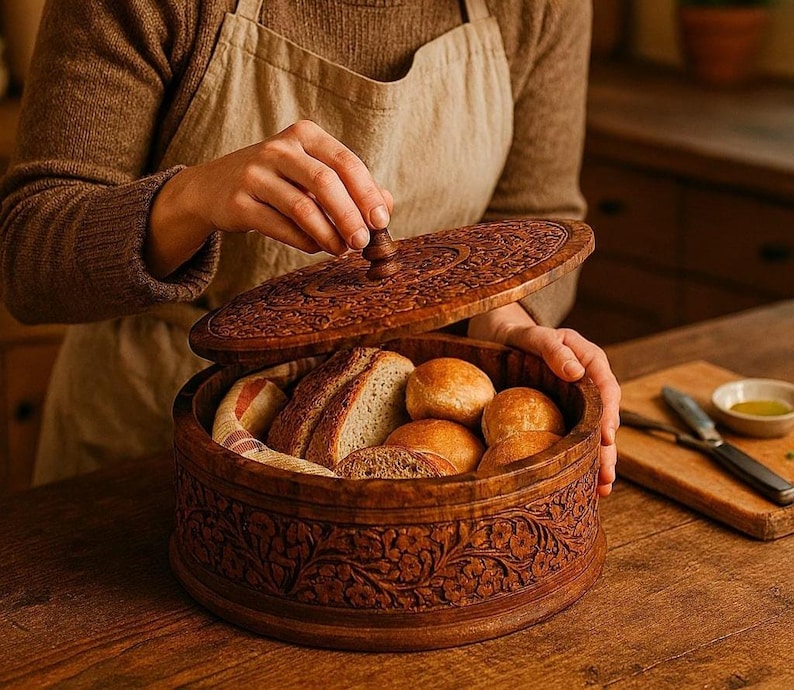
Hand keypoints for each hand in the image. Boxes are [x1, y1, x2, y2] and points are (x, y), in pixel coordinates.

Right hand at [146, 120, 392, 277]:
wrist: (214, 188)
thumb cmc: (279, 183)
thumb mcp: (314, 174)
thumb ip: (351, 187)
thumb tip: (387, 205)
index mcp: (305, 135)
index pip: (345, 162)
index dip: (367, 193)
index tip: (381, 222)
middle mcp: (279, 148)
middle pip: (325, 183)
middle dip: (349, 216)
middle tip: (362, 243)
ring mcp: (255, 173)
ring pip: (302, 207)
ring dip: (328, 234)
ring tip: (341, 250)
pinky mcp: (238, 202)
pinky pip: (279, 226)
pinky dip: (304, 241)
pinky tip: (315, 247)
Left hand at [468, 303, 620, 496]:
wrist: (500, 338)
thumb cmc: (516, 335)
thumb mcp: (531, 336)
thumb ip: (552, 349)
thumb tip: (576, 372)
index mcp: (588, 359)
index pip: (606, 388)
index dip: (608, 413)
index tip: (606, 436)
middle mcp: (588, 383)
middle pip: (604, 417)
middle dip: (607, 448)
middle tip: (606, 476)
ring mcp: (577, 402)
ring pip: (593, 433)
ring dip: (600, 461)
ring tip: (602, 488)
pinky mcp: (564, 415)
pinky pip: (576, 437)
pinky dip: (581, 459)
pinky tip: (585, 483)